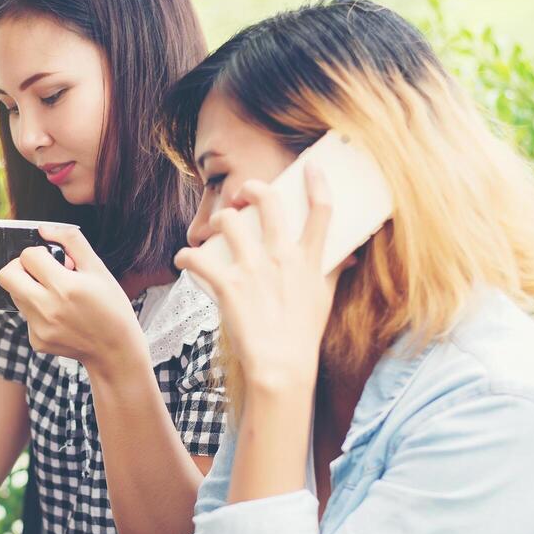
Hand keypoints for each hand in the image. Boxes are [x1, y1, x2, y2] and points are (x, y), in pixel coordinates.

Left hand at [0, 225, 142, 370]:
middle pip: (6, 275)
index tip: (55, 261)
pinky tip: (60, 316)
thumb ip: (71, 241)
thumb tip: (43, 229)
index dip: (40, 253)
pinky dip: (37, 311)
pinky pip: (25, 316)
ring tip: (56, 295)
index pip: (27, 256)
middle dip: (20, 267)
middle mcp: (47, 308)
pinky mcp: (36, 341)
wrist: (115, 351)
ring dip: (29, 289)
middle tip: (40, 272)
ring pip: (15, 295)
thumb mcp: (98, 268)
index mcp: (64, 286)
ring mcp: (39, 327)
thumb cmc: (111, 306)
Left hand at [174, 164, 341, 394]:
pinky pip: (198, 257)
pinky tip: (184, 258)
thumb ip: (334, 271)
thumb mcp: (325, 299)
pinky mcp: (227, 284)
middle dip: (252, 189)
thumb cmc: (303, 335)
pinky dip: (187, 255)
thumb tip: (350, 256)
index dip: (315, 182)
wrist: (281, 366)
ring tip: (214, 228)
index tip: (308, 167)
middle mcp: (281, 256)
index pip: (320, 210)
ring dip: (218, 220)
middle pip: (268, 202)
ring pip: (229, 221)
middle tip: (243, 192)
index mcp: (308, 259)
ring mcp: (253, 268)